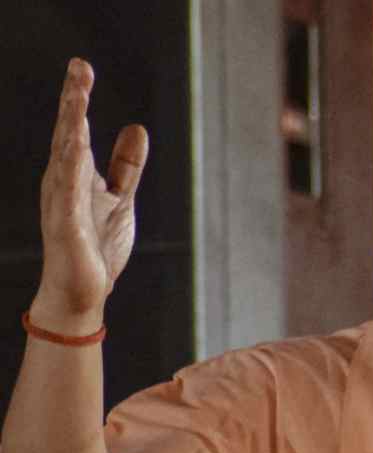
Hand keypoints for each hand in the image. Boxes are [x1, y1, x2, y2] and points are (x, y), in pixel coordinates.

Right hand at [29, 58, 148, 334]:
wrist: (83, 291)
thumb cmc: (96, 245)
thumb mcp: (120, 197)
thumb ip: (126, 165)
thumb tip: (136, 127)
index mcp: (74, 173)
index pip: (77, 128)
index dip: (79, 98)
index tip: (82, 67)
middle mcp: (63, 181)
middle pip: (68, 133)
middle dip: (74, 100)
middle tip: (79, 67)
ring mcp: (62, 202)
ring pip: (65, 156)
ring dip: (71, 126)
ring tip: (77, 96)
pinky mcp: (65, 225)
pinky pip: (67, 193)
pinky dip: (70, 170)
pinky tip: (74, 148)